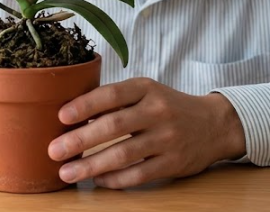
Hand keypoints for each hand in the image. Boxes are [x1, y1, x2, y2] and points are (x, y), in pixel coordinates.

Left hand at [47, 78, 245, 188]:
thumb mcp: (146, 92)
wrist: (214, 124)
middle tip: (54, 150)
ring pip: (124, 154)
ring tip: (67, 173)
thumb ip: (115, 100)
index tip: (60, 116)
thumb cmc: (168, 106)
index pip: (110, 95)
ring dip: (91, 165)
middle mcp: (157, 111)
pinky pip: (138, 174)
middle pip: (113, 126)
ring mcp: (167, 138)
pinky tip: (98, 181)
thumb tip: (71, 114)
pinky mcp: (173, 163)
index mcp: (146, 88)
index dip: (84, 106)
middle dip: (80, 140)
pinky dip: (115, 180)